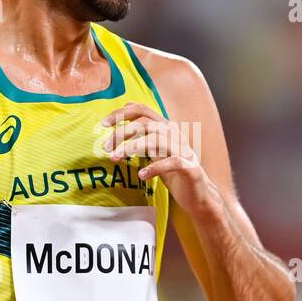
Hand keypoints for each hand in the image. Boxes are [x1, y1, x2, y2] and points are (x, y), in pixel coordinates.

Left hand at [101, 102, 215, 215]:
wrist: (197, 195)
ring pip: (156, 140)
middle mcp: (175, 135)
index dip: (122, 113)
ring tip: (116, 158)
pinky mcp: (189, 167)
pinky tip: (141, 175)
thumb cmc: (174, 172)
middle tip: (106, 147)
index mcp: (166, 128)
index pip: (143, 110)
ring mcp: (184, 150)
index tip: (103, 124)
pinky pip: (171, 163)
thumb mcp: (155, 148)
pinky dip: (154, 168)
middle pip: (146, 123)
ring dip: (132, 148)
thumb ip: (143, 130)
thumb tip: (127, 105)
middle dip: (122, 133)